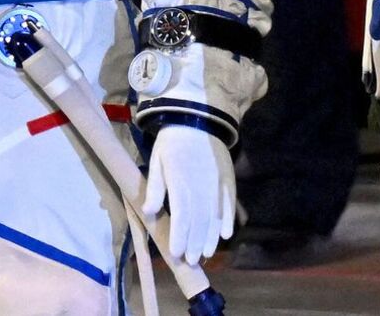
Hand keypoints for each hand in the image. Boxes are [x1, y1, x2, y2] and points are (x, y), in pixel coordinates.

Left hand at [141, 123, 235, 265]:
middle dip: (195, 243)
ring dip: (211, 236)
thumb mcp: (157, 162)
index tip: (176, 254)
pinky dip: (229, 220)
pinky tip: (226, 234)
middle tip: (192, 260)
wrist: (198, 120)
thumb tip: (150, 211)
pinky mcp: (228, 180)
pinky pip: (229, 204)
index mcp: (181, 182)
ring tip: (207, 253)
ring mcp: (217, 184)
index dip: (180, 236)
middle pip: (200, 221)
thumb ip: (155, 188)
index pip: (182, 216)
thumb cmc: (172, 143)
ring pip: (215, 216)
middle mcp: (202, 186)